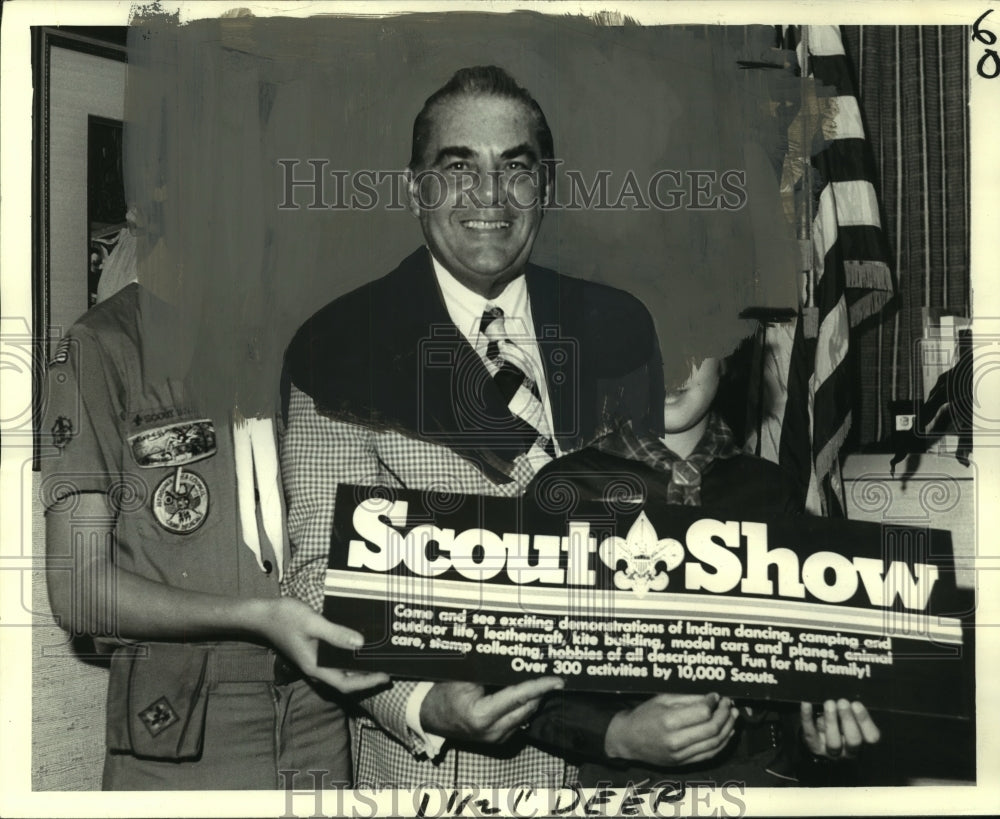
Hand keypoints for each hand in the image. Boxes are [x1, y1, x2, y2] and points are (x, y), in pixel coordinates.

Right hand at [259, 597, 389, 692]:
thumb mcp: (312, 623)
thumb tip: (361, 644)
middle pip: (347, 680)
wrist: (263, 615)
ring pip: (342, 670)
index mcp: (315, 667)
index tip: (386, 675)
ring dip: (360, 666)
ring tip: (379, 656)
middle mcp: (316, 668)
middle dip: (368, 676)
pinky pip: (336, 659)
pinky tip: (360, 644)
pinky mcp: (315, 652)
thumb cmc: (284, 618)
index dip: (368, 683)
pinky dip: (350, 655)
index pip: (346, 684)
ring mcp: (315, 661)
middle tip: (389, 665)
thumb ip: (336, 634)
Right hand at [420, 677, 564, 743]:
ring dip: (533, 698)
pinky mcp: (498, 740)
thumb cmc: (444, 693)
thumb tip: (515, 658)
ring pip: (525, 715)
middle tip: (551, 673)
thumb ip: (489, 671)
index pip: (519, 697)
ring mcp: (496, 739)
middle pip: (527, 707)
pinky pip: (518, 720)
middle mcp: (492, 731)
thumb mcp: (464, 677)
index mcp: (482, 715)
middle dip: (540, 690)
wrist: (430, 716)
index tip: (557, 680)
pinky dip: (523, 706)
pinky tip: (525, 693)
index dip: (539, 686)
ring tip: (540, 679)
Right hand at [604, 692, 737, 766]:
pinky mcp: (684, 763)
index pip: (702, 712)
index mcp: (669, 721)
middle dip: (724, 714)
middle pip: (712, 729)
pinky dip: (722, 743)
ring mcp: (681, 755)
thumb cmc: (643, 715)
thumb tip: (711, 698)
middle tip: (728, 703)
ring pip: (715, 743)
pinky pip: (710, 754)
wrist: (628, 739)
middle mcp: (676, 741)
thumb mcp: (662, 700)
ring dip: (728, 728)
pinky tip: (727, 732)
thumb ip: (687, 699)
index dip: (714, 702)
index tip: (716, 695)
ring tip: (733, 715)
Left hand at [800, 699, 880, 758]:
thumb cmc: (840, 722)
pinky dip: (808, 717)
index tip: (856, 704)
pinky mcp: (814, 747)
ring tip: (829, 703)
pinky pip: (810, 733)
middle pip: (853, 740)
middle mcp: (850, 750)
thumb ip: (852, 709)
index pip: (871, 737)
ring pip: (833, 742)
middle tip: (843, 702)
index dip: (865, 721)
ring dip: (831, 721)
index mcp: (863, 741)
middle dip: (848, 720)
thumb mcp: (850, 717)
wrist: (819, 738)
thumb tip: (849, 693)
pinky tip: (807, 703)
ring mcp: (831, 752)